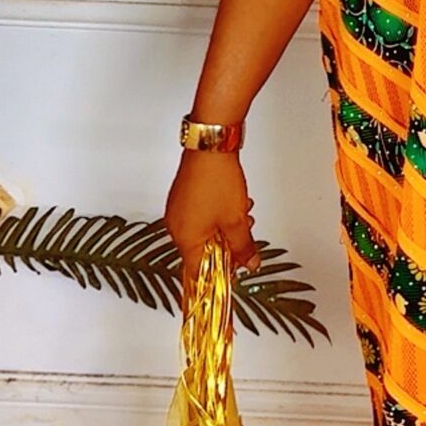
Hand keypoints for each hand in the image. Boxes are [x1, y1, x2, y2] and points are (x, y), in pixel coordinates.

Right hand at [163, 149, 261, 303]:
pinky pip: (200, 217)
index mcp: (184, 238)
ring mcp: (178, 211)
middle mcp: (176, 227)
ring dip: (226, 229)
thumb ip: (243, 247)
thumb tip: (249, 265)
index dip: (218, 276)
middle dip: (227, 247)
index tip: (231, 277)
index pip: (198, 271)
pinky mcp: (184, 198)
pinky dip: (218, 216)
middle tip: (244, 238)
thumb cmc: (217, 183)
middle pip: (203, 251)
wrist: (211, 147)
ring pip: (204, 232)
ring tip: (243, 216)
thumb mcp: (236, 222)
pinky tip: (234, 205)